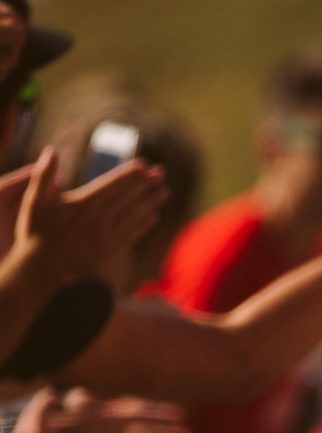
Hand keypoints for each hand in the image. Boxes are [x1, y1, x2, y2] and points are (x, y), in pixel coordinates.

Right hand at [16, 152, 167, 282]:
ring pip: (133, 215)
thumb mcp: (34, 200)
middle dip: (145, 184)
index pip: (112, 184)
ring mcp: (107, 235)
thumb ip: (44, 175)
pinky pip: (131, 234)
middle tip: (162, 173)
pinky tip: (154, 218)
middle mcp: (100, 218)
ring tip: (164, 192)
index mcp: (84, 203)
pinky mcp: (109, 250)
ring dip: (150, 202)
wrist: (43, 268)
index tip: (143, 165)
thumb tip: (51, 151)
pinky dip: (143, 225)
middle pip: (127, 197)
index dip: (128, 174)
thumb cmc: (36, 232)